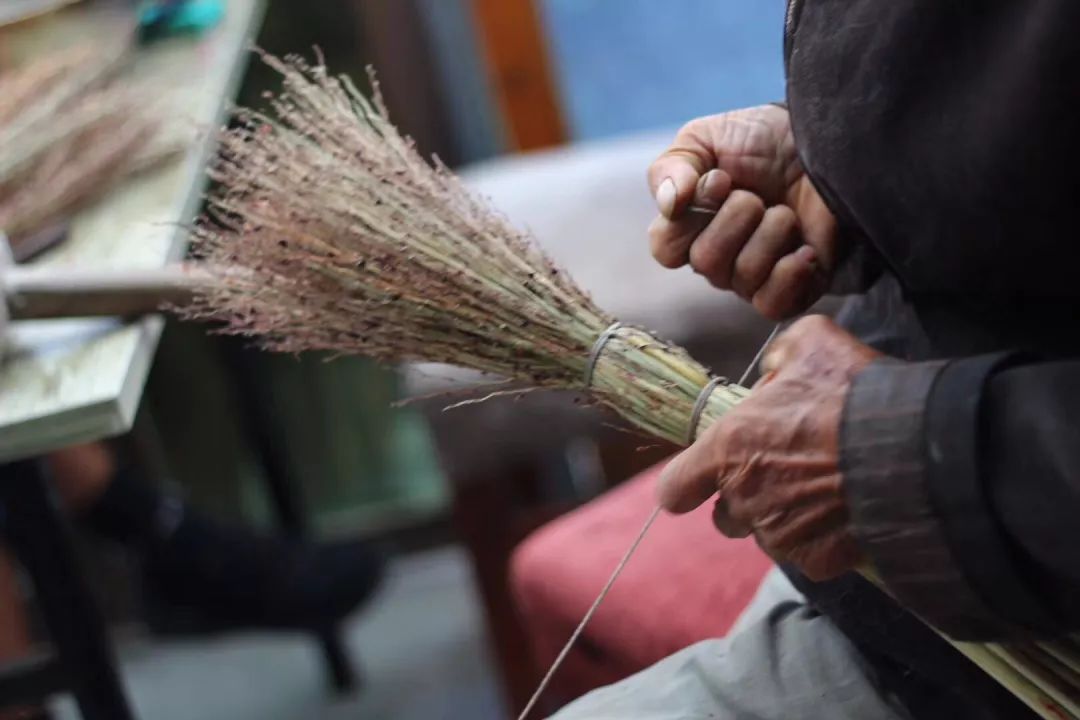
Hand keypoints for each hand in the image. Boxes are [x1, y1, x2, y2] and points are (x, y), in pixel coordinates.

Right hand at [647, 105, 838, 319]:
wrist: (826, 142)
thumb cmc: (763, 140)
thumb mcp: (706, 137)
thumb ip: (674, 166)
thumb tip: (669, 203)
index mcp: (691, 227)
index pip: (666, 249)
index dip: (688, 218)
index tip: (718, 181)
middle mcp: (719, 258)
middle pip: (705, 262)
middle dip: (736, 217)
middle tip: (758, 194)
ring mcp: (756, 276)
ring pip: (742, 277)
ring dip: (770, 233)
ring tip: (786, 211)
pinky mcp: (796, 287)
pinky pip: (772, 305)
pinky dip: (789, 275)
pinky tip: (804, 248)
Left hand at [656, 316, 880, 580]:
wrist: (911, 448)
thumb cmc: (852, 391)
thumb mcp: (811, 342)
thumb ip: (780, 357)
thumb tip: (776, 370)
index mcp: (727, 449)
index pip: (674, 489)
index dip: (684, 485)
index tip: (698, 481)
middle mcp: (744, 498)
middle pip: (725, 516)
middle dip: (746, 498)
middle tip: (783, 473)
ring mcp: (780, 534)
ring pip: (767, 536)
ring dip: (783, 519)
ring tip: (821, 492)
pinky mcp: (817, 560)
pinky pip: (808, 555)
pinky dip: (822, 541)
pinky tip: (845, 514)